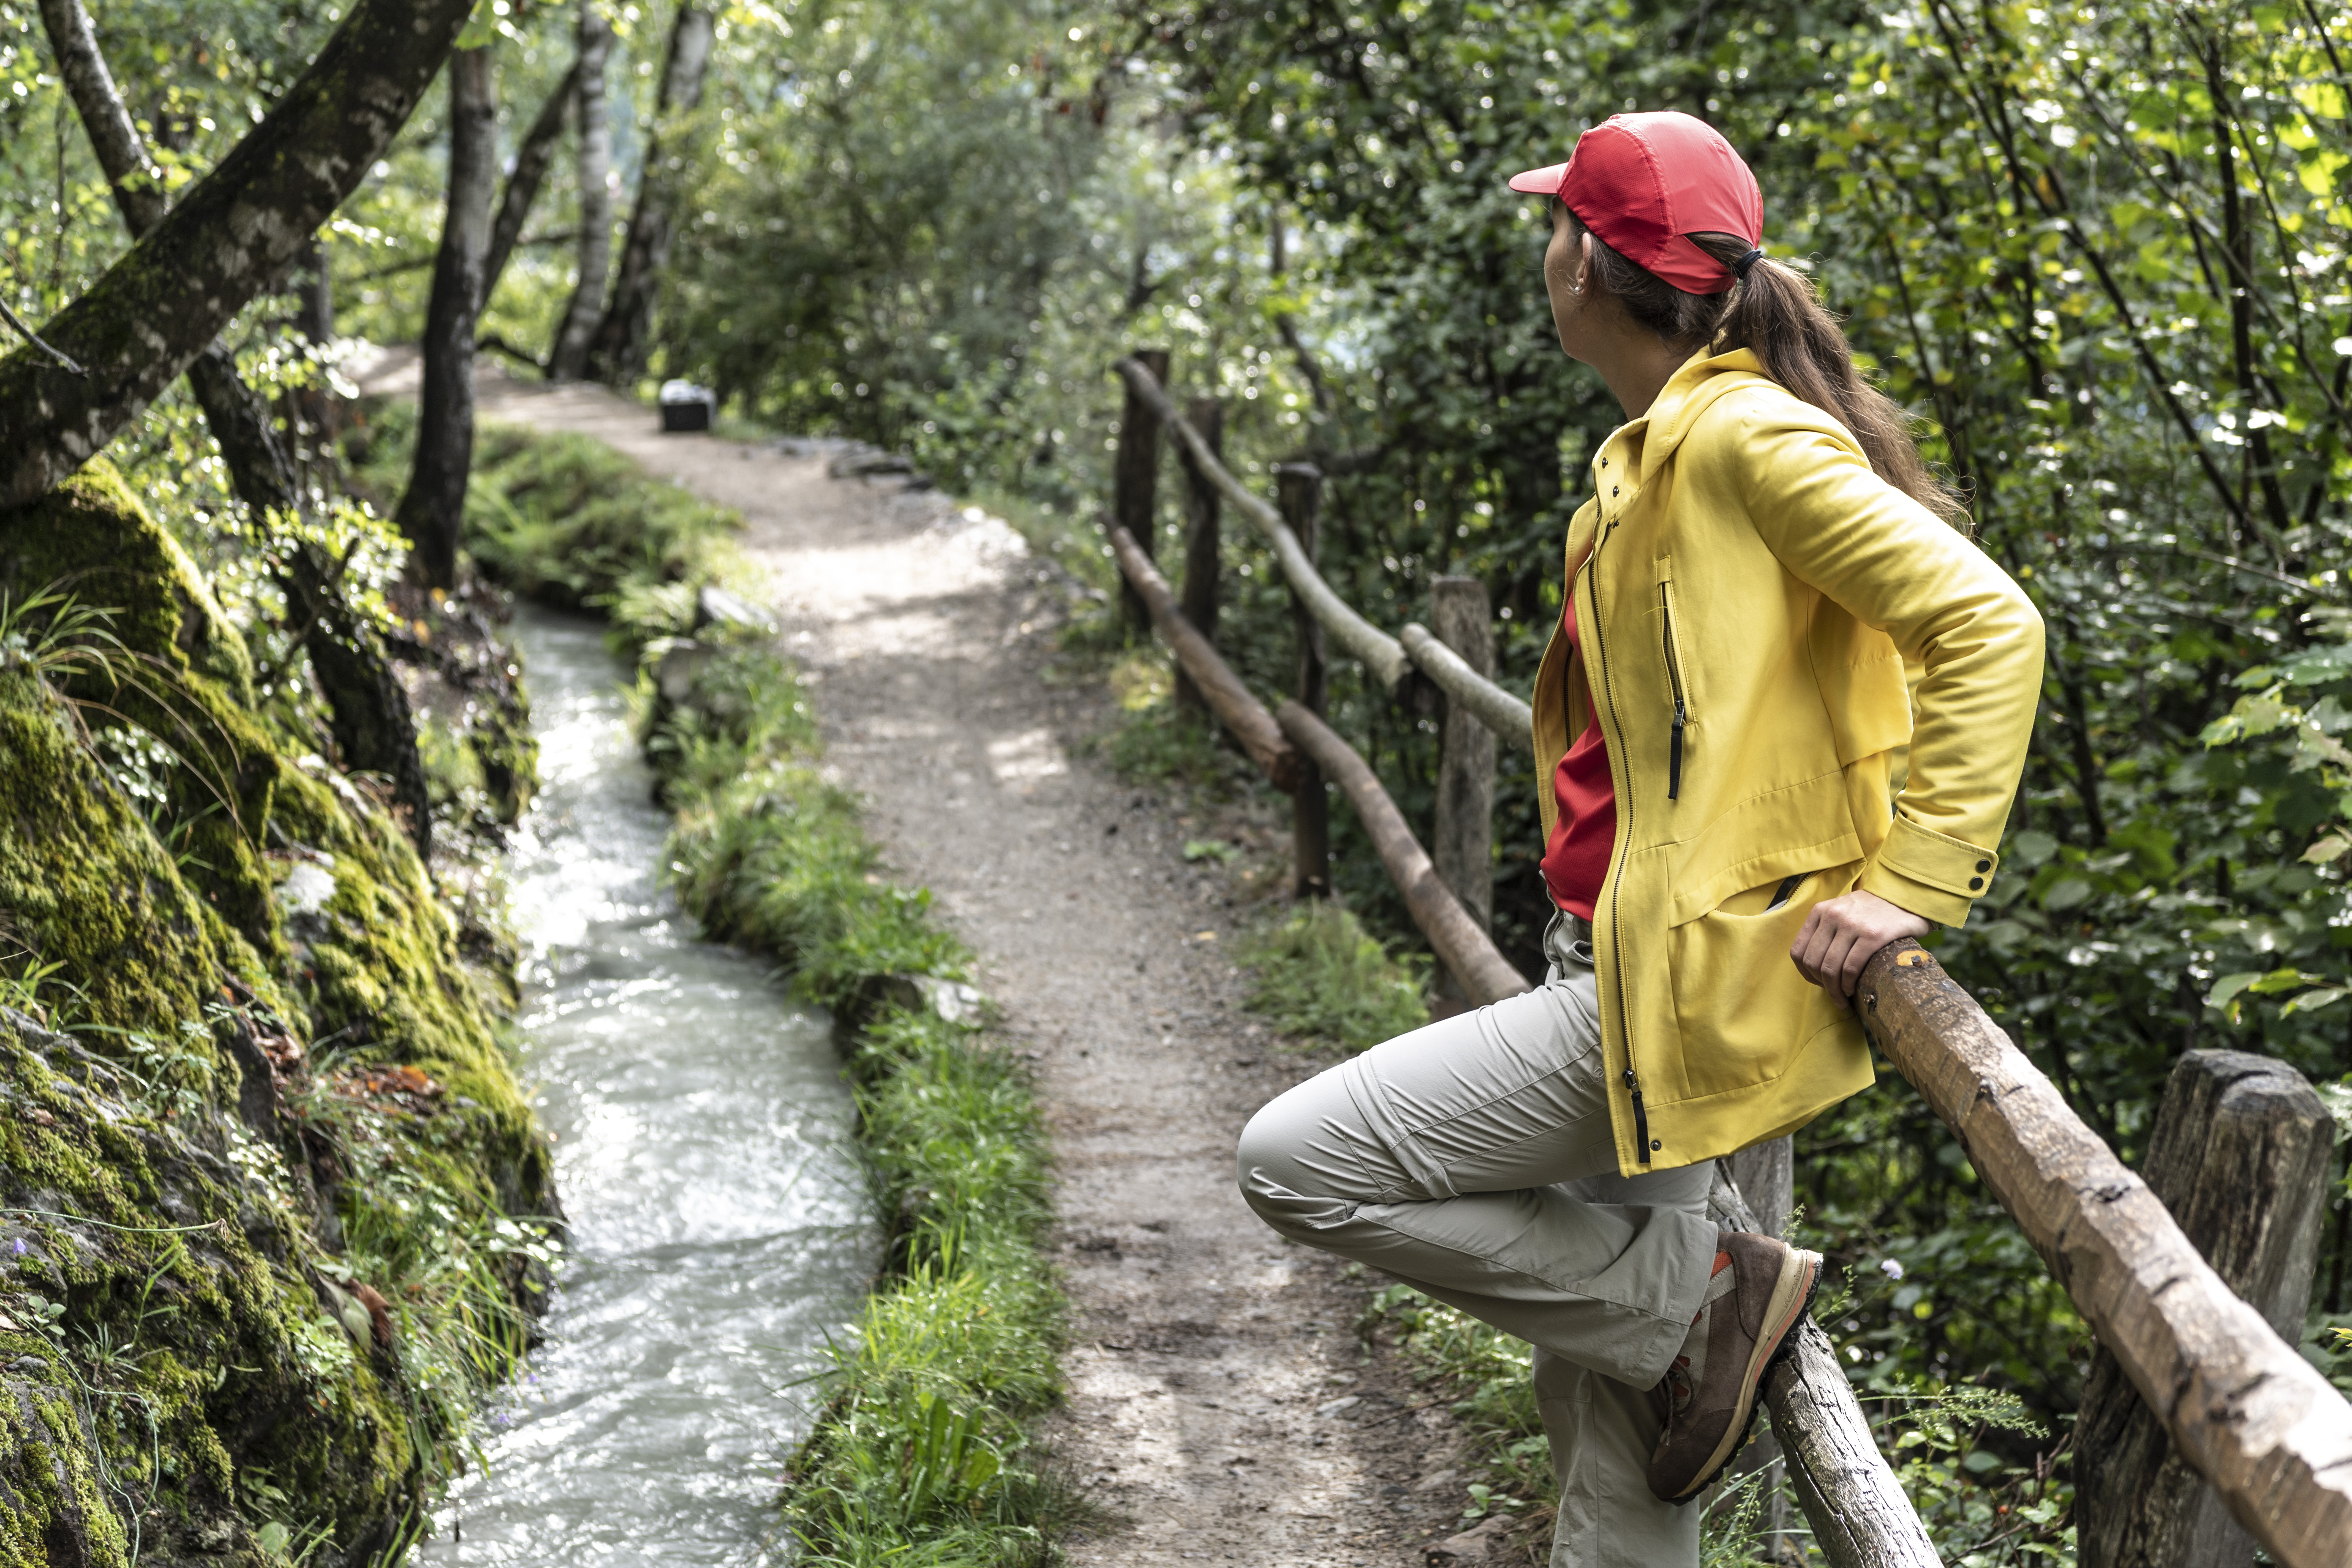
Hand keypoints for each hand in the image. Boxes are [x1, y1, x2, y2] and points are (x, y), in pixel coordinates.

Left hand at [1790, 889, 1930, 1008]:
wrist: (1905, 895)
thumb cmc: (1872, 910)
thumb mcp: (1841, 910)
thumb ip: (1825, 930)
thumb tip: (1816, 966)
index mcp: (1820, 911)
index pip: (1798, 951)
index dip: (1805, 973)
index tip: (1818, 983)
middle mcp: (1832, 916)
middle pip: (1813, 962)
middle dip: (1821, 985)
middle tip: (1833, 995)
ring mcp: (1851, 925)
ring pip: (1830, 968)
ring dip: (1834, 990)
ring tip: (1842, 997)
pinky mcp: (1872, 935)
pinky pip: (1851, 967)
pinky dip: (1848, 984)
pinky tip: (1853, 989)